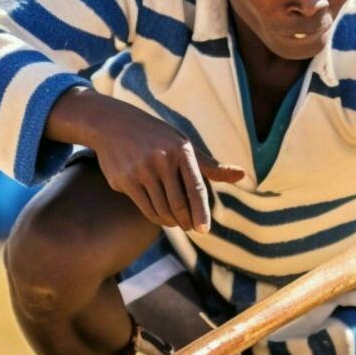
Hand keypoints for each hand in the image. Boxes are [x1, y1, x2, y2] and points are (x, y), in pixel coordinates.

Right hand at [48, 88, 242, 230]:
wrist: (114, 124)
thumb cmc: (158, 137)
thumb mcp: (183, 145)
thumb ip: (210, 165)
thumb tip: (242, 175)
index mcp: (182, 150)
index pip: (196, 187)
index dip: (201, 211)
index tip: (203, 229)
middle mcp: (162, 159)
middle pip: (178, 204)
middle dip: (187, 221)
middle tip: (192, 228)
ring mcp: (141, 169)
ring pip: (161, 208)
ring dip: (172, 221)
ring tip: (178, 223)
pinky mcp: (124, 179)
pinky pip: (145, 207)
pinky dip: (156, 216)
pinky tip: (162, 217)